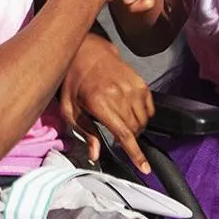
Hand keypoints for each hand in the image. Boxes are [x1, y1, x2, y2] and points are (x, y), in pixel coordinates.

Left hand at [57, 35, 154, 173]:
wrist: (87, 51)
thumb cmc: (74, 80)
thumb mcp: (69, 108)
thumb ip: (84, 132)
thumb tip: (94, 154)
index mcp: (100, 102)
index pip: (124, 134)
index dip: (135, 154)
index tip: (144, 167)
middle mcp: (119, 94)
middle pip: (135, 130)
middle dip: (128, 139)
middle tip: (116, 133)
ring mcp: (132, 87)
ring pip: (143, 121)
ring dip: (135, 128)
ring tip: (121, 120)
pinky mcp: (140, 82)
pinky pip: (149, 109)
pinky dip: (142, 116)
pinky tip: (129, 110)